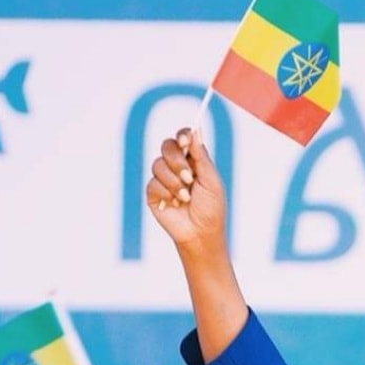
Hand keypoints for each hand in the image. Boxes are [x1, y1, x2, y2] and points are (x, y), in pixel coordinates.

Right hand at [145, 128, 226, 249]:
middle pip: (167, 147)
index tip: (185, 141)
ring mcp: (164, 179)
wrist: (201, 233)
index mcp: (193, 161)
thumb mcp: (211, 181)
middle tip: (189, 177)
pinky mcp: (154, 193)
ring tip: (186, 197)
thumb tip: (196, 130)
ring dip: (174, 182)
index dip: (183, 135)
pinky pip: (153, 183)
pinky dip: (166, 193)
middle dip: (177, 161)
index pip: (184, 138)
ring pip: (158, 164)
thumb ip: (201, 157)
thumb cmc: (211, 208)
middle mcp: (177, 167)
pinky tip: (176, 204)